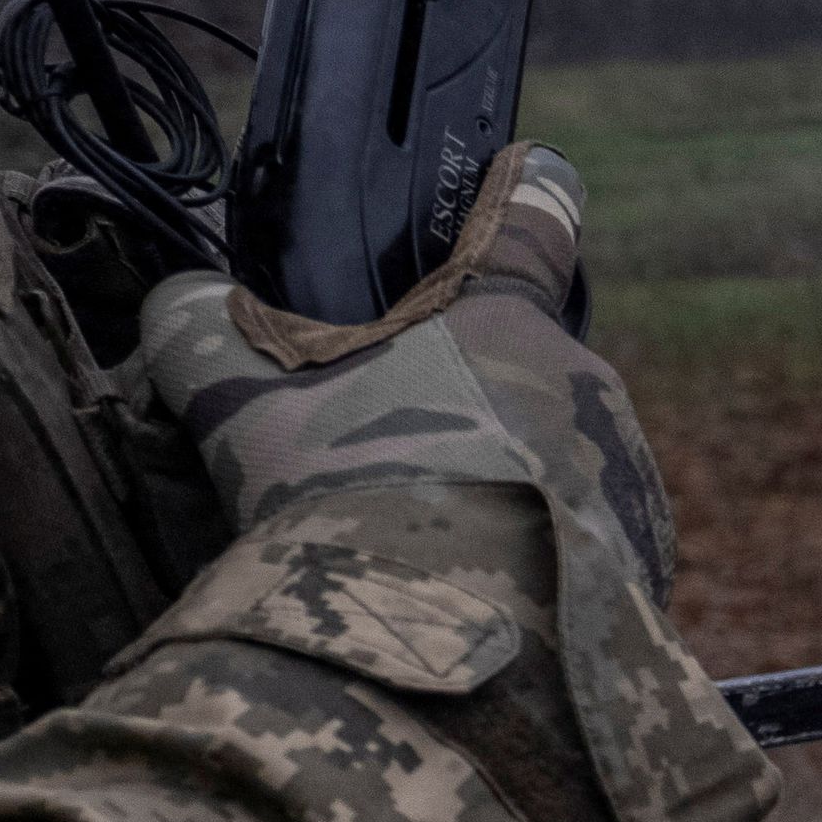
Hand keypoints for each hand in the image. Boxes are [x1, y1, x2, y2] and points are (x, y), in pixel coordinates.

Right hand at [132, 147, 673, 590]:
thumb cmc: (343, 499)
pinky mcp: (645, 568)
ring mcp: (628, 480)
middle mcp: (587, 388)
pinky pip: (584, 548)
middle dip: (470, 400)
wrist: (436, 647)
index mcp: (506, 322)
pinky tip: (474, 595)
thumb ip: (202, 337)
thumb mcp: (244, 408)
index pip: (535, 222)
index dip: (527, 195)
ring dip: (506, 486)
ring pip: (560, 461)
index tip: (533, 174)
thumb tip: (176, 302)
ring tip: (425, 542)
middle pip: (527, 370)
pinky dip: (535, 563)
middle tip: (394, 453)